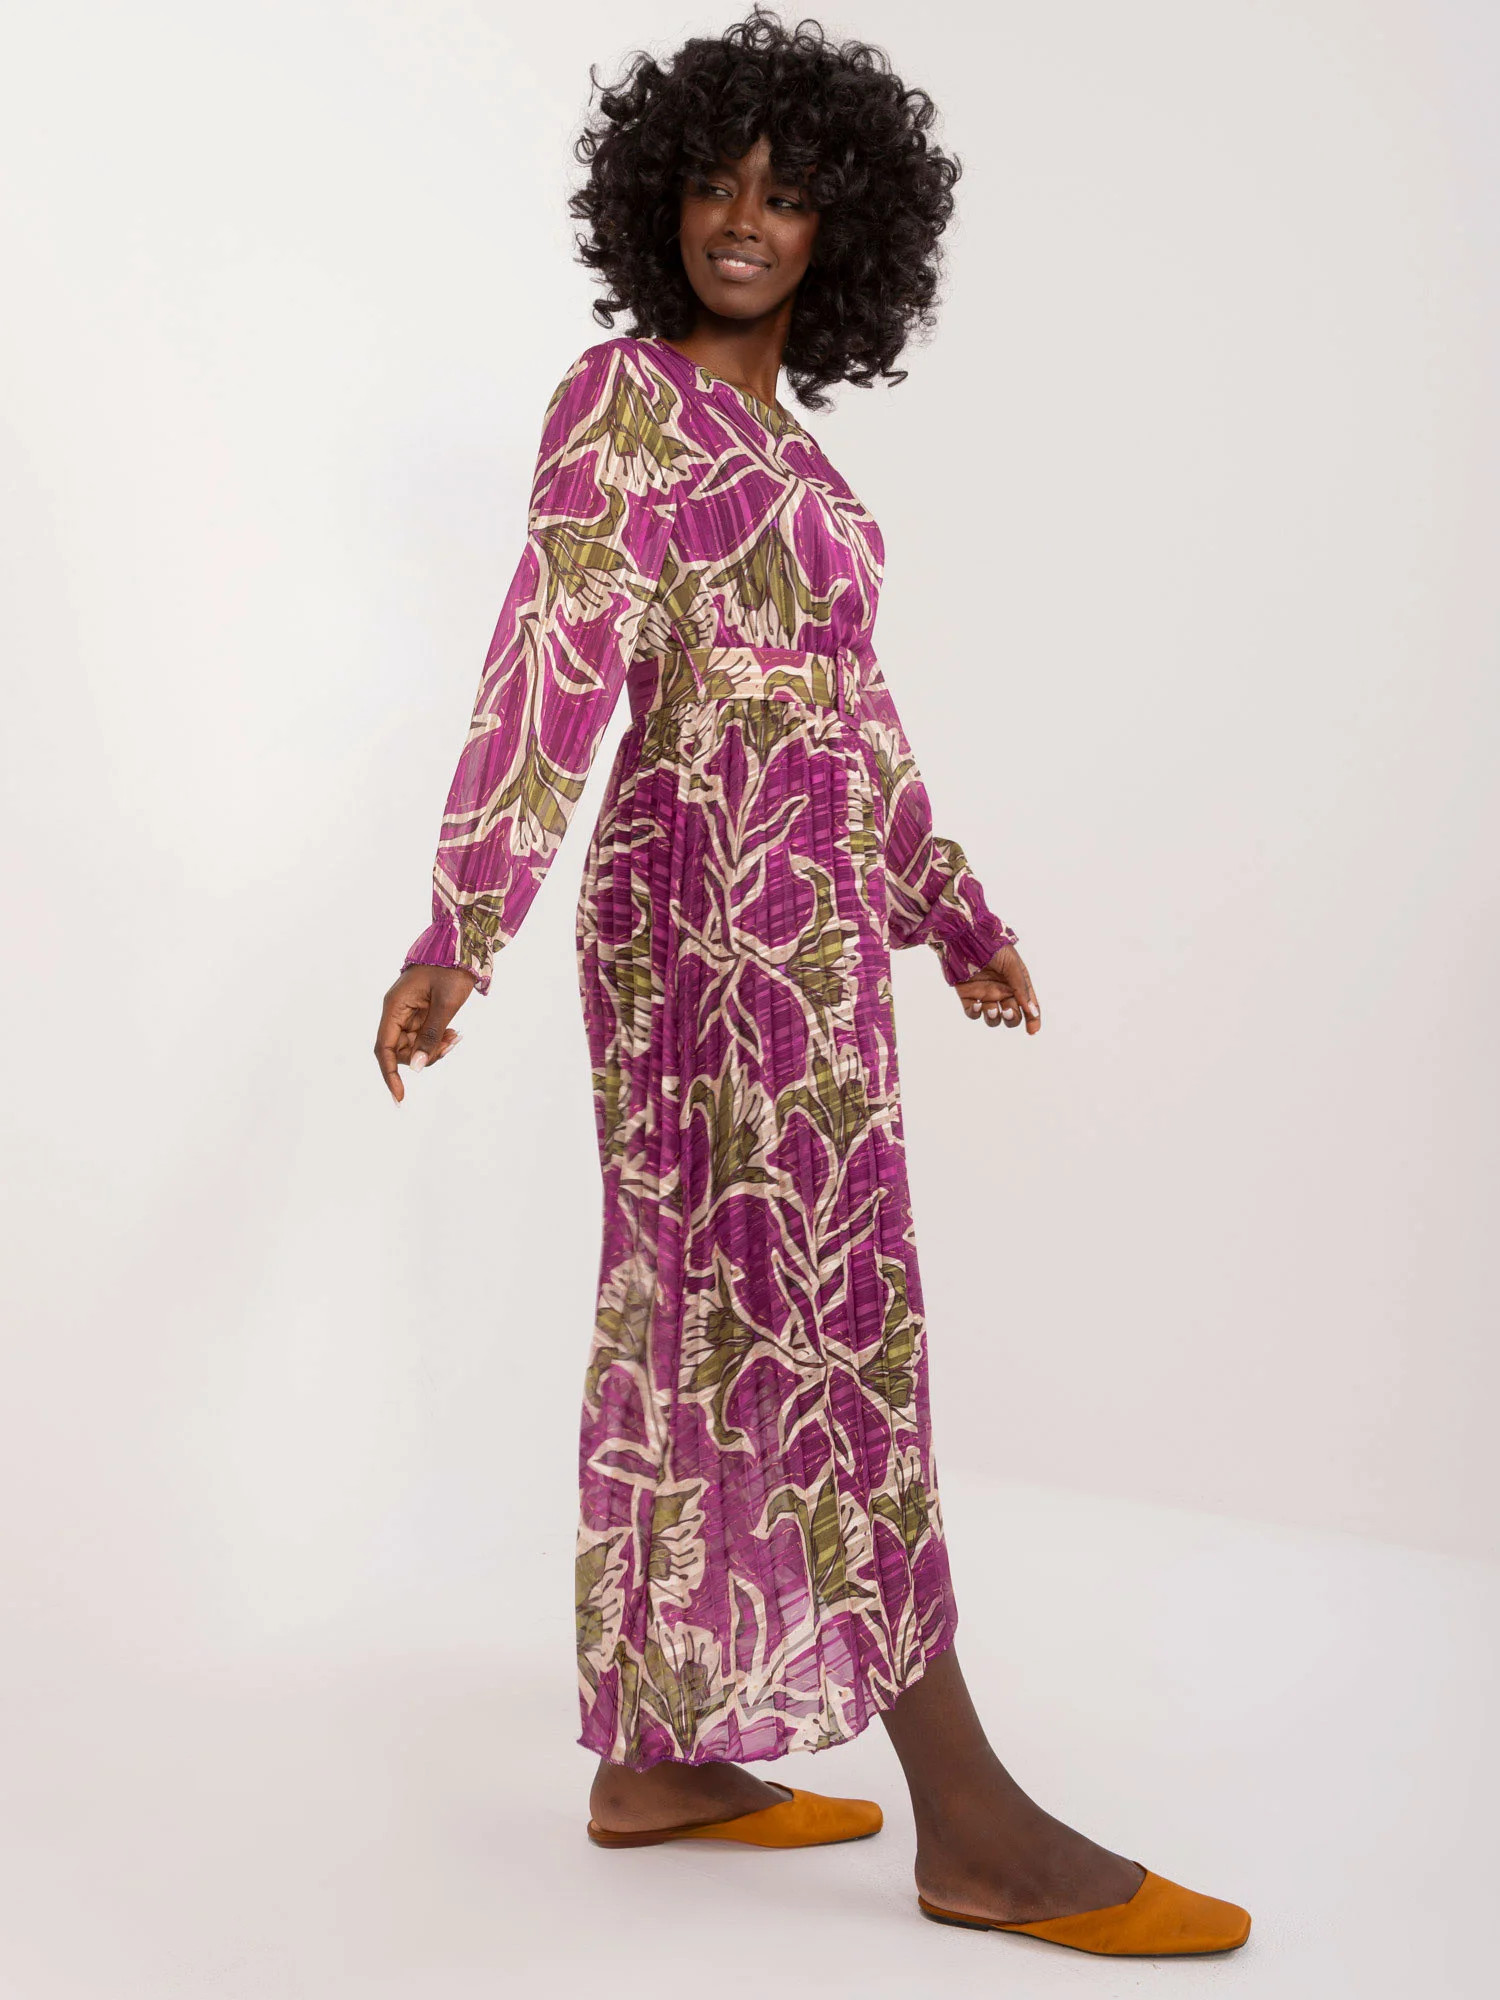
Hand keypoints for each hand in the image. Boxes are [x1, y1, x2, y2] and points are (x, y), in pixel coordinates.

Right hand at [374, 964, 477, 1102]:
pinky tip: (454, 1033)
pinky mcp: (421, 1012)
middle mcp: (397, 1011)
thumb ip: (430, 1036)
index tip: (400, 1096)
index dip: (389, 1074)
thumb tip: (416, 1067)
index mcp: (394, 1007)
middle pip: (399, 1050)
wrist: (463, 946)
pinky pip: (424, 1036)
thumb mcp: (445, 1004)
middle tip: (450, 1044)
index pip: (383, 1049)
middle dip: (423, 1056)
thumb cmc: (452, 970)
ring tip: (456, 1037)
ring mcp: (408, 1012)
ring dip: (434, 1048)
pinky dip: (438, 1040)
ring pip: (414, 1046)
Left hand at [955, 944, 1040, 1033]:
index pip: (1028, 1005)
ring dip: (994, 1018)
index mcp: (1016, 982)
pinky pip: (972, 1012)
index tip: (1032, 1030)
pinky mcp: (967, 995)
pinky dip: (975, 1013)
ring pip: (992, 1017)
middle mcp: (1002, 990)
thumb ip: (1021, 988)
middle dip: (1011, 1018)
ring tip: (991, 1009)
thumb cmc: (992, 946)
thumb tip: (1032, 1011)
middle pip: (1011, 1014)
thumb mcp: (1012, 965)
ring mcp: (984, 994)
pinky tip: (977, 1004)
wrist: (965, 936)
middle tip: (1007, 1011)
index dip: (1032, 1019)